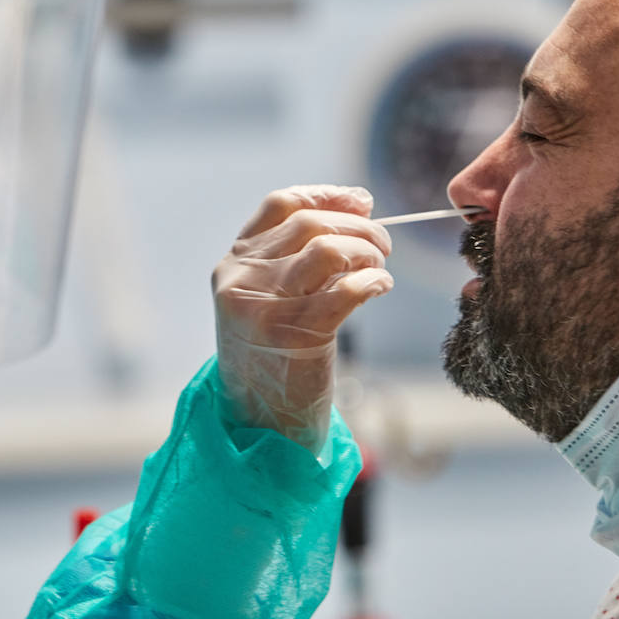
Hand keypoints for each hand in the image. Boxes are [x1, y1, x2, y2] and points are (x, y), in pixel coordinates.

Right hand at [212, 184, 392, 452]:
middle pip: (310, 224)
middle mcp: (242, 280)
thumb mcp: (266, 300)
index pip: (280, 204)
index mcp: (234, 264)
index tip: (362, 201)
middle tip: (384, 243)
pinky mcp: (294, 335)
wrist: (259, 423)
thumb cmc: (273, 358)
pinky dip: (373, 281)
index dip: (326, 195)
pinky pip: (346, 290)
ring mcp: (265, 307)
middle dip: (358, 226)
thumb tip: (356, 210)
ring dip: (366, 250)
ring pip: (327, 250)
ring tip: (380, 265)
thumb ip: (292, 260)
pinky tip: (381, 286)